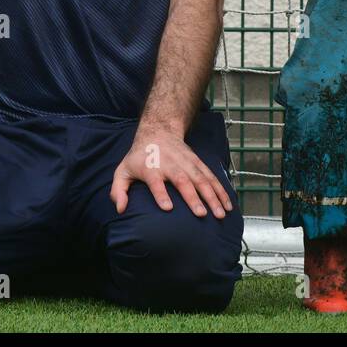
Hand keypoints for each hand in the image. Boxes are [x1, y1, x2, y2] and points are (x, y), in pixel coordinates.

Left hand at [110, 127, 232, 218]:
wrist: (158, 131)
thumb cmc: (139, 157)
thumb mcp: (123, 170)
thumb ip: (118, 190)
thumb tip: (120, 209)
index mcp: (151, 169)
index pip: (156, 182)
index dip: (161, 194)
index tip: (167, 207)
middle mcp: (170, 165)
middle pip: (183, 181)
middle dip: (193, 198)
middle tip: (201, 214)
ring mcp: (186, 163)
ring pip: (202, 179)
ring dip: (213, 196)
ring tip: (221, 213)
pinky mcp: (198, 163)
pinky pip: (212, 177)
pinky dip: (221, 190)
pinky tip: (228, 204)